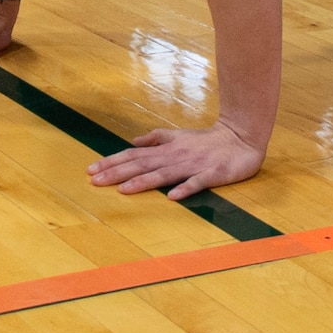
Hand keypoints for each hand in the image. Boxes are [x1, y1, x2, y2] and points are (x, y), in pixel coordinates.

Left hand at [88, 122, 266, 199]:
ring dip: (143, 182)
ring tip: (123, 190)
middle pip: (142, 165)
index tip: (91, 170)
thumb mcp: (178, 135)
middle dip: (117, 173)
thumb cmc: (208, 140)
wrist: (241, 137)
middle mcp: (175, 156)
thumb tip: (134, 141)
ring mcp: (193, 166)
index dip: (112, 162)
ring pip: (164, 174)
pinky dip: (185, 188)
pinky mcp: (211, 174)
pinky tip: (172, 197)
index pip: (134, 156)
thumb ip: (156, 139)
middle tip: (95, 181)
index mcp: (167, 149)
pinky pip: (196, 183)